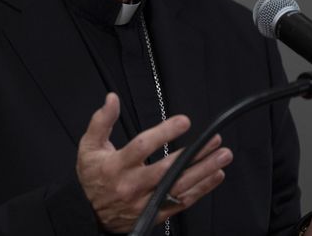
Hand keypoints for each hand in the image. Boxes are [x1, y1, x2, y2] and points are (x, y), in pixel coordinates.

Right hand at [76, 93, 232, 232]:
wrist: (88, 213)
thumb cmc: (92, 177)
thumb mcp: (89, 146)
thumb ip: (101, 121)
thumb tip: (112, 98)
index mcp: (116, 166)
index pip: (142, 146)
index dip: (164, 133)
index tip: (184, 122)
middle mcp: (131, 185)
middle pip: (167, 169)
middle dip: (194, 154)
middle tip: (214, 141)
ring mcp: (145, 202)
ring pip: (179, 186)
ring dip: (204, 171)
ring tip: (222, 156)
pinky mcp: (155, 214)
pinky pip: (181, 202)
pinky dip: (201, 189)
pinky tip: (215, 176)